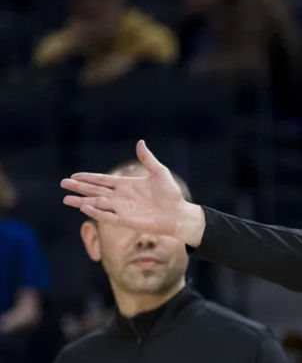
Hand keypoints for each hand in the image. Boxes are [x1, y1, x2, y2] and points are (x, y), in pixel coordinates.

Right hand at [61, 140, 206, 245]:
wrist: (179, 213)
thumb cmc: (171, 194)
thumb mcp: (159, 172)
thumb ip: (147, 159)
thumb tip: (140, 142)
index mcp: (126, 185)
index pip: (102, 180)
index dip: (88, 177)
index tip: (73, 175)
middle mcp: (121, 197)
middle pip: (95, 190)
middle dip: (79, 187)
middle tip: (62, 183)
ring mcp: (122, 209)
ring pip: (97, 203)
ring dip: (82, 201)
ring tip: (65, 199)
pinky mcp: (126, 220)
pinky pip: (108, 216)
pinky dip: (96, 212)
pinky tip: (85, 207)